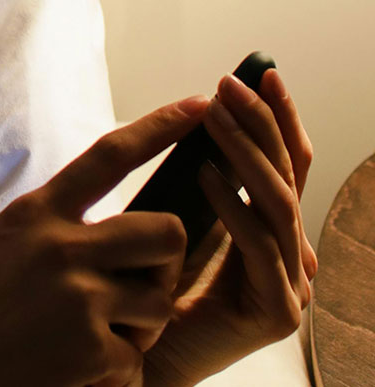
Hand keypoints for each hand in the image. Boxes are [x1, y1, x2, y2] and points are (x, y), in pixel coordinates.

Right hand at [0, 97, 209, 386]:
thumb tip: (91, 220)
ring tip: (99, 333)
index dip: (159, 127)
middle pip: (166, 232)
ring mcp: (80, 301)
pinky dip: (113, 371)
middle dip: (166, 259)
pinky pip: (134, 358)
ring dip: (141, 321)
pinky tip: (78, 371)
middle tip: (142, 280)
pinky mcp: (89, 353)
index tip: (198, 105)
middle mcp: (64, 249)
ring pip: (159, 300)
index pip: (110, 156)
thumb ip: (46, 224)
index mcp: (38, 213)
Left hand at [144, 69, 316, 385]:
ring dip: (244, 153)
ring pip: (276, 203)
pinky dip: (232, 205)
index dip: (278, 118)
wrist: (137, 358)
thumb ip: (200, 189)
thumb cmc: (152, 291)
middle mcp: (293, 256)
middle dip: (262, 123)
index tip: (261, 72)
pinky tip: (205, 174)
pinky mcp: (275, 312)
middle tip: (234, 84)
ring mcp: (291, 285)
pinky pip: (258, 247)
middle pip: (289, 176)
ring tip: (216, 116)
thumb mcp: (178, 226)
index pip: (287, 164)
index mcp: (274, 233)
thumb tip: (196, 121)